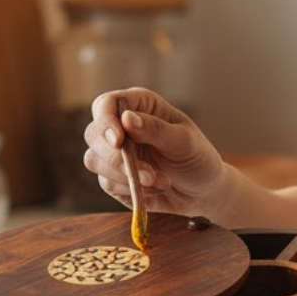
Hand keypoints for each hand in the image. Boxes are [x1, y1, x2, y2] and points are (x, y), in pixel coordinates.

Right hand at [83, 87, 224, 216]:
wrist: (203, 191)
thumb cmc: (198, 158)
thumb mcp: (184, 142)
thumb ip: (156, 129)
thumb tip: (126, 119)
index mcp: (139, 105)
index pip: (106, 104)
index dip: (106, 121)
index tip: (118, 141)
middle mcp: (122, 125)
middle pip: (93, 133)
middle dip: (115, 158)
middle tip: (148, 175)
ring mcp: (114, 152)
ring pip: (94, 160)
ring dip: (126, 176)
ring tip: (162, 182)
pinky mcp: (113, 177)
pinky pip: (106, 183)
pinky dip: (131, 189)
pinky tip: (155, 189)